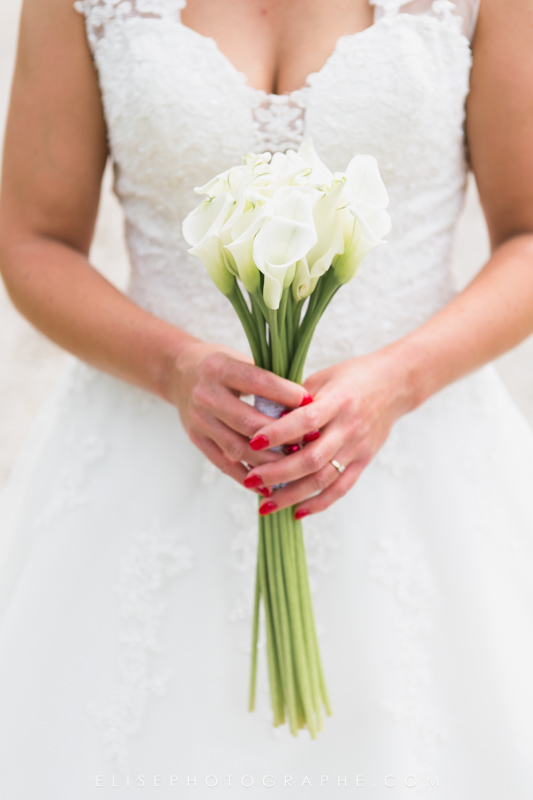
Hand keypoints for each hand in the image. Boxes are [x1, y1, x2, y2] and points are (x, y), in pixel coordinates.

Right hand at [170, 339, 310, 489]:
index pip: (258, 382)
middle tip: (307, 440)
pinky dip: (247, 477)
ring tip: (292, 464)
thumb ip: (267, 380)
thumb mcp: (240, 360)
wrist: (179, 373)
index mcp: (220, 369)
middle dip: (281, 434)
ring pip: (238, 448)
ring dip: (268, 460)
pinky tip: (268, 484)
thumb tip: (305, 403)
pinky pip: (224, 464)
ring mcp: (199, 421)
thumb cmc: (221, 367)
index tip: (310, 402)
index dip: (285, 393)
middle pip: (248, 422)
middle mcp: (206, 395)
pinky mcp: (197, 440)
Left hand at [243, 349, 414, 515]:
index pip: (305, 420)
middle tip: (251, 481)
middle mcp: (349, 427)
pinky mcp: (363, 461)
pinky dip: (319, 503)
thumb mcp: (324, 377)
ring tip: (266, 505)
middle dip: (278, 473)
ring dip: (292, 495)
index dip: (279, 433)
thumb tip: (262, 419)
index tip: (254, 442)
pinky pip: (340, 488)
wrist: (397, 384)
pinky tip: (297, 513)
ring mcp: (358, 447)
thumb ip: (296, 398)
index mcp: (338, 401)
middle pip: (311, 458)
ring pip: (323, 479)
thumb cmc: (353, 377)